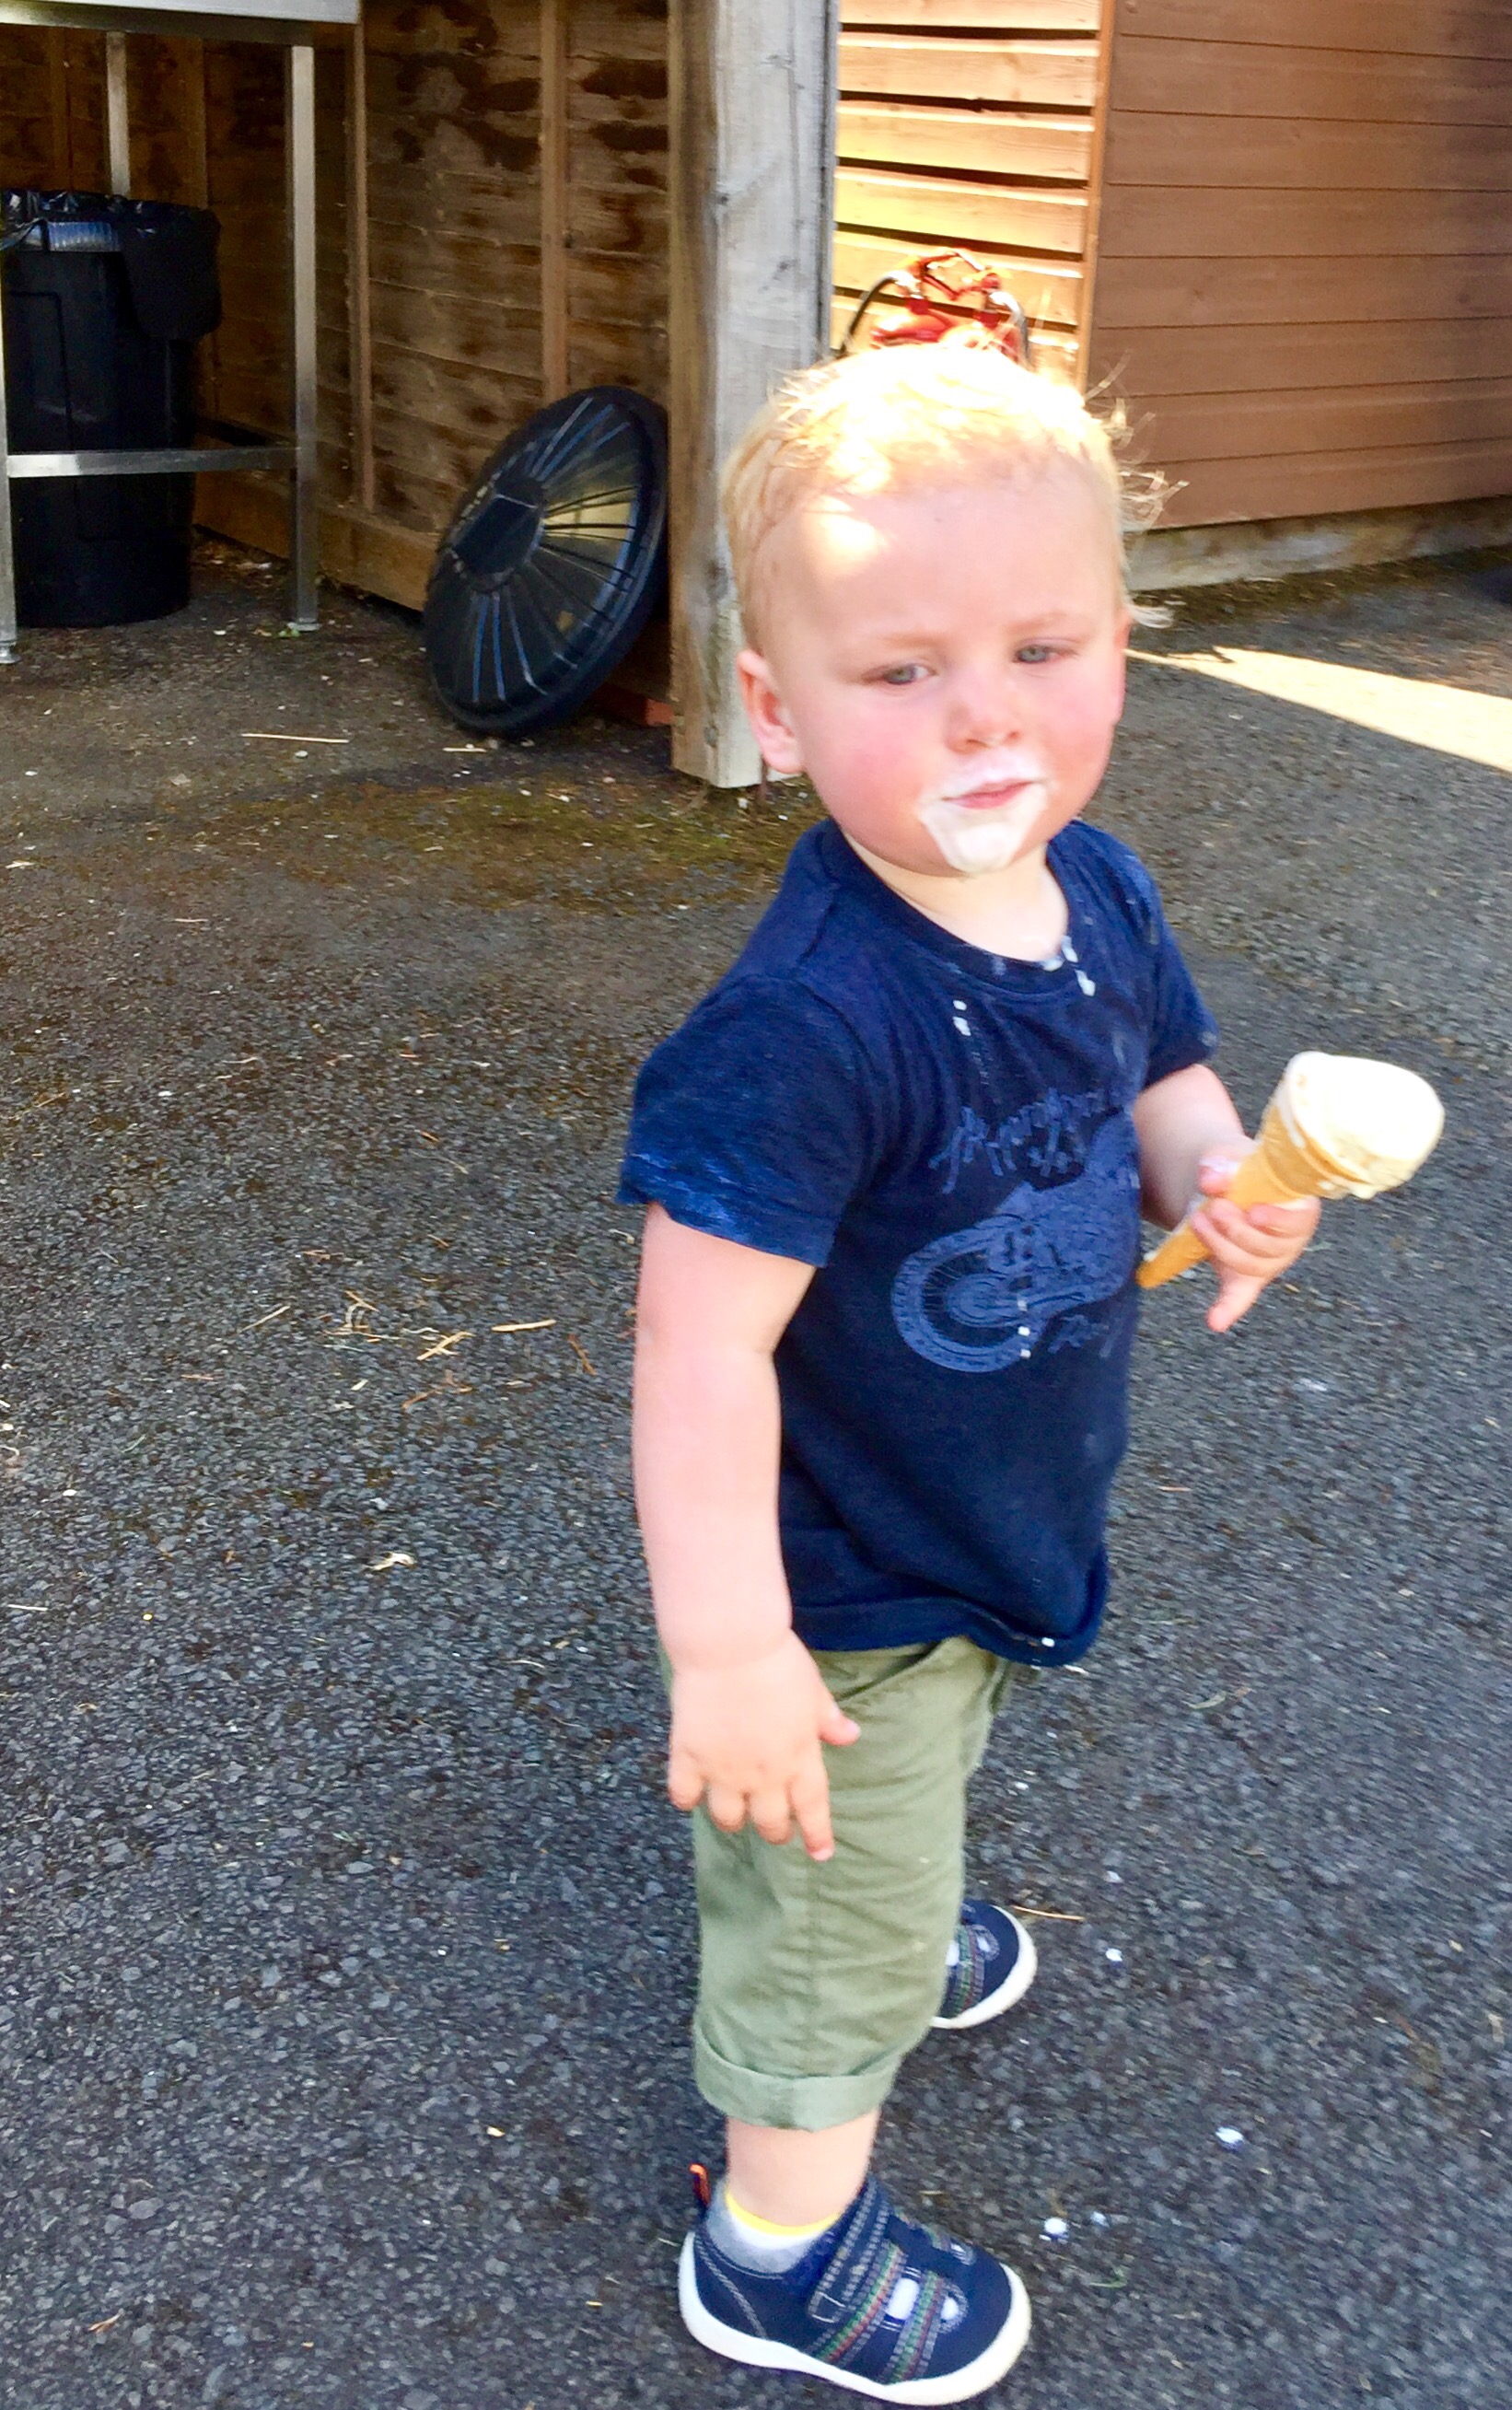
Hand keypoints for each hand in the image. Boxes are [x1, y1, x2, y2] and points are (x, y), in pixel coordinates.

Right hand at [667, 1631, 859, 1860]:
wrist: (729, 1644)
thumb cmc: (776, 1660)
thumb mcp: (813, 1689)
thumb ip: (828, 1719)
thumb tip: (850, 1735)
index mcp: (800, 1757)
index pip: (813, 1808)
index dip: (818, 1835)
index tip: (820, 1854)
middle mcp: (764, 1774)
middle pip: (770, 1822)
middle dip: (775, 1831)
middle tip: (774, 1829)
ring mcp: (724, 1770)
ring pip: (728, 1818)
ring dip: (733, 1820)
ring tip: (733, 1812)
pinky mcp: (689, 1757)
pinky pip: (684, 1794)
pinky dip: (687, 1799)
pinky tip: (690, 1794)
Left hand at [1189, 1149, 1319, 1334]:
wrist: (1226, 1185)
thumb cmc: (1240, 1171)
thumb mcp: (1232, 1159)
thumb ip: (1222, 1166)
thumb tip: (1210, 1180)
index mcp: (1301, 1210)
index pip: (1298, 1221)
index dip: (1277, 1220)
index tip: (1254, 1213)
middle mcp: (1290, 1241)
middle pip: (1269, 1247)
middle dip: (1237, 1230)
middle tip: (1213, 1209)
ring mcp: (1269, 1263)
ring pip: (1250, 1265)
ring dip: (1220, 1246)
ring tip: (1198, 1221)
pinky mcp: (1244, 1278)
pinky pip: (1240, 1297)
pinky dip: (1227, 1309)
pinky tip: (1215, 1321)